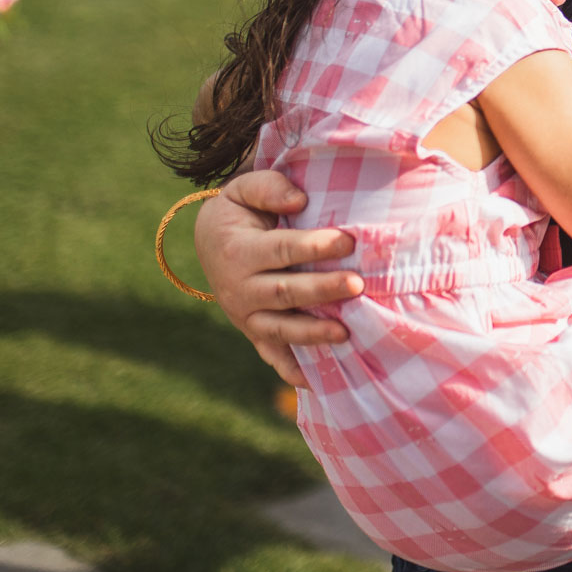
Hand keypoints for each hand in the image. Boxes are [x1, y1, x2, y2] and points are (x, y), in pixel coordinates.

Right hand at [194, 170, 360, 387]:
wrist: (212, 241)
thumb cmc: (240, 212)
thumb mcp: (244, 189)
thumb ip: (269, 188)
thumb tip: (299, 201)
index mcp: (238, 251)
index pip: (281, 250)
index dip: (314, 246)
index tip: (349, 240)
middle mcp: (239, 289)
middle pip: (285, 292)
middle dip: (322, 290)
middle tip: (358, 284)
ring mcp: (246, 316)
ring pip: (280, 329)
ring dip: (313, 334)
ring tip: (346, 333)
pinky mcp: (254, 333)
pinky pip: (272, 355)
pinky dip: (292, 371)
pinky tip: (317, 383)